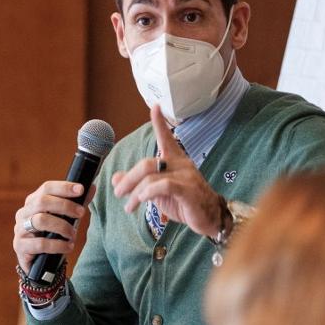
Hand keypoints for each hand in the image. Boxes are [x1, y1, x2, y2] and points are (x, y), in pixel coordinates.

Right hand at [13, 181, 95, 273]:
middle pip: (42, 202)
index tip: (80, 189)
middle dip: (65, 206)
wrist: (38, 262)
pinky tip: (68, 247)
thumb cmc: (52, 235)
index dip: (64, 187)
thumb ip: (77, 204)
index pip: (46, 188)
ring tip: (73, 235)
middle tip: (81, 213)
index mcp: (33, 202)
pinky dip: (58, 245)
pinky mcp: (20, 246)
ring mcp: (20, 229)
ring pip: (40, 220)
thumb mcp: (65, 219)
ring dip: (62, 226)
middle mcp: (24, 213)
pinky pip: (40, 243)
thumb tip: (92, 188)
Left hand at [111, 104, 226, 237]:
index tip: (155, 106)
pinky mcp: (188, 191)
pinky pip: (165, 185)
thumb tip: (115, 179)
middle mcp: (181, 164)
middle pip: (147, 163)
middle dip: (128, 178)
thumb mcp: (157, 193)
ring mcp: (186, 176)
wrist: (209, 218)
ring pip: (152, 176)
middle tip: (118, 192)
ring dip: (136, 193)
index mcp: (175, 161)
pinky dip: (149, 192)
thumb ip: (138, 184)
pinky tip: (143, 200)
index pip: (167, 138)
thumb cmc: (184, 203)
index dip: (160, 123)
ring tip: (129, 207)